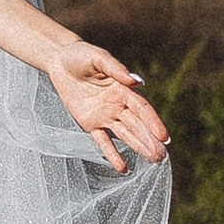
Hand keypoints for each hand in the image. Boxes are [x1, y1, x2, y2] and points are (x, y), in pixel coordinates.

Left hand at [47, 42, 169, 172]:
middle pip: (137, 125)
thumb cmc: (81, 56)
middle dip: (150, 140)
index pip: (142, 109)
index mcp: (123, 89)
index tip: (163, 136)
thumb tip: (137, 82)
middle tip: (162, 156)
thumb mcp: (98, 58)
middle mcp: (117, 104)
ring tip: (155, 161)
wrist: (59, 60)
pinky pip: (102, 141)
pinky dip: (112, 154)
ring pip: (125, 134)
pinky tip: (123, 167)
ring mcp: (104, 115)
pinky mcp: (90, 123)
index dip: (153, 122)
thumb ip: (116, 69)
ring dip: (139, 147)